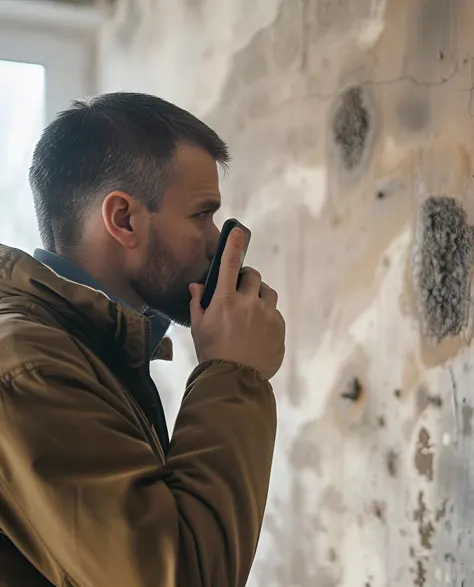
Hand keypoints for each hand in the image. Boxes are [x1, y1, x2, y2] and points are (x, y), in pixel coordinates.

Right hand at [189, 228, 284, 380]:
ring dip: (259, 295)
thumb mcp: (199, 328)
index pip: (229, 265)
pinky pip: (275, 313)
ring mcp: (267, 315)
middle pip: (253, 276)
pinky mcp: (279, 328)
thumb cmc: (212, 354)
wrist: (235, 381)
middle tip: (240, 291)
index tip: (238, 231)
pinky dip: (267, 316)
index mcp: (225, 301)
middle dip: (246, 279)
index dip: (233, 245)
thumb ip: (198, 303)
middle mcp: (248, 304)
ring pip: (267, 292)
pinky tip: (257, 331)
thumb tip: (197, 285)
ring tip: (251, 310)